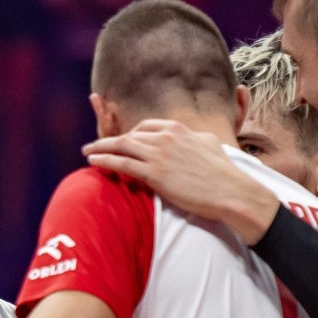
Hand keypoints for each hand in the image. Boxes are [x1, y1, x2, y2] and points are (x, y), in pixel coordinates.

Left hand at [84, 119, 278, 243]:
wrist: (230, 191)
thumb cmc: (223, 173)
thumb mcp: (209, 145)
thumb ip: (193, 140)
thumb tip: (192, 139)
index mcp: (179, 129)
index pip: (147, 126)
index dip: (132, 134)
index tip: (124, 141)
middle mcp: (166, 137)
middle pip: (131, 134)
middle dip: (111, 139)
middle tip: (96, 145)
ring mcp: (159, 154)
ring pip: (122, 146)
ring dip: (101, 147)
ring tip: (87, 151)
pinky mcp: (154, 173)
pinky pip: (122, 163)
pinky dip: (105, 160)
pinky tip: (94, 161)